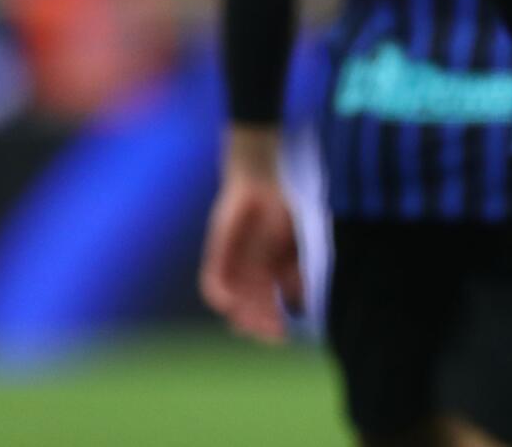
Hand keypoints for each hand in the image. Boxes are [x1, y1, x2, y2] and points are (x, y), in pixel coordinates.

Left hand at [197, 159, 303, 343]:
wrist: (260, 177)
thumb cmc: (282, 207)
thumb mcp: (295, 243)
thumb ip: (296, 272)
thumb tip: (300, 304)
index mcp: (270, 271)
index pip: (268, 306)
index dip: (273, 322)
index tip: (285, 334)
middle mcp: (249, 271)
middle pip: (250, 308)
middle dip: (261, 322)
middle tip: (273, 333)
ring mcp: (232, 263)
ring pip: (233, 300)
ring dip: (242, 313)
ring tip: (253, 324)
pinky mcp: (217, 253)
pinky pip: (212, 282)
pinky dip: (220, 295)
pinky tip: (231, 303)